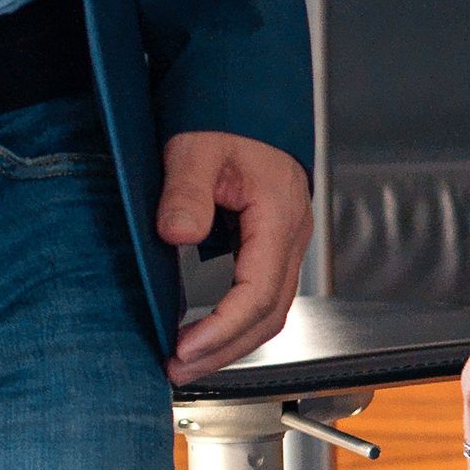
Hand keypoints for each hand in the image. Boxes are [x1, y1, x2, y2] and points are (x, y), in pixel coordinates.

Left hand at [159, 134, 311, 379]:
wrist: (243, 100)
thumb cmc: (224, 118)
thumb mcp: (194, 148)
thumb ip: (186, 191)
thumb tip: (177, 234)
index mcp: (278, 215)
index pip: (259, 292)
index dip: (222, 327)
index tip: (184, 347)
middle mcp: (291, 235)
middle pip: (269, 314)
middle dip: (224, 350)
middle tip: (177, 369)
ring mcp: (286, 242)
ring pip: (269, 311)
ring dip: (230, 343)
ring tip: (187, 361)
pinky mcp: (272, 245)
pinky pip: (262, 297)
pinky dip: (235, 324)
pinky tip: (205, 333)